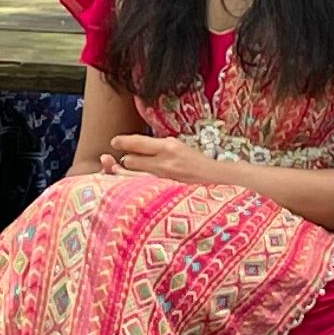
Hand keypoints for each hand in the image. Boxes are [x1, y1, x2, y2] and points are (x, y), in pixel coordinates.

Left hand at [100, 134, 235, 189]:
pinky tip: (136, 187)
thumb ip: (159, 148)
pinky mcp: (166, 192)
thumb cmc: (198, 163)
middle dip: (126, 160)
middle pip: (130, 160)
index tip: (115, 142)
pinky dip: (135, 186)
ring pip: (133, 176)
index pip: (138, 143)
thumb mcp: (180, 147)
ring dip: (128, 174)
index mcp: (169, 146)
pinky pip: (142, 188)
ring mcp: (164, 180)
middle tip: (127, 160)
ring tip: (130, 173)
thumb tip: (136, 148)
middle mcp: (165, 162)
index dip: (123, 142)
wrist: (219, 180)